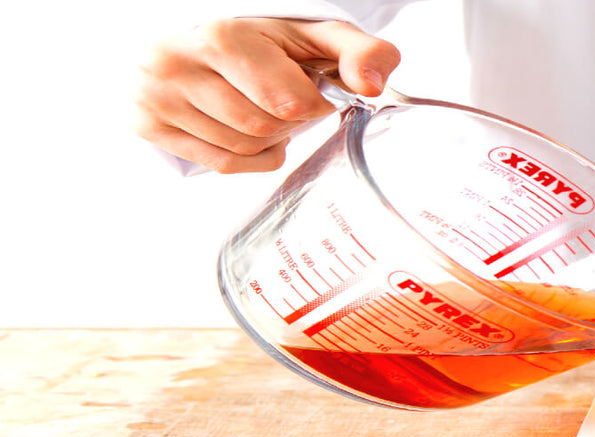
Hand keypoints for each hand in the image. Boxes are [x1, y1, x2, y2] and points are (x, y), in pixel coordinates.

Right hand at [132, 18, 400, 173]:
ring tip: (258, 105)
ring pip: (242, 148)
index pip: (289, 102)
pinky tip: (244, 126)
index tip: (308, 86)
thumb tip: (371, 86)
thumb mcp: (316, 35)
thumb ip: (361, 52)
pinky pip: (221, 165)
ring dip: (267, 138)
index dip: (312, 103)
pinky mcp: (145, 123)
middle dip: (286, 120)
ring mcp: (154, 96)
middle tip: (280, 95)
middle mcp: (176, 64)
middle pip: (263, 127)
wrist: (195, 36)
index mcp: (221, 36)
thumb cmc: (263, 39)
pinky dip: (247, 156)